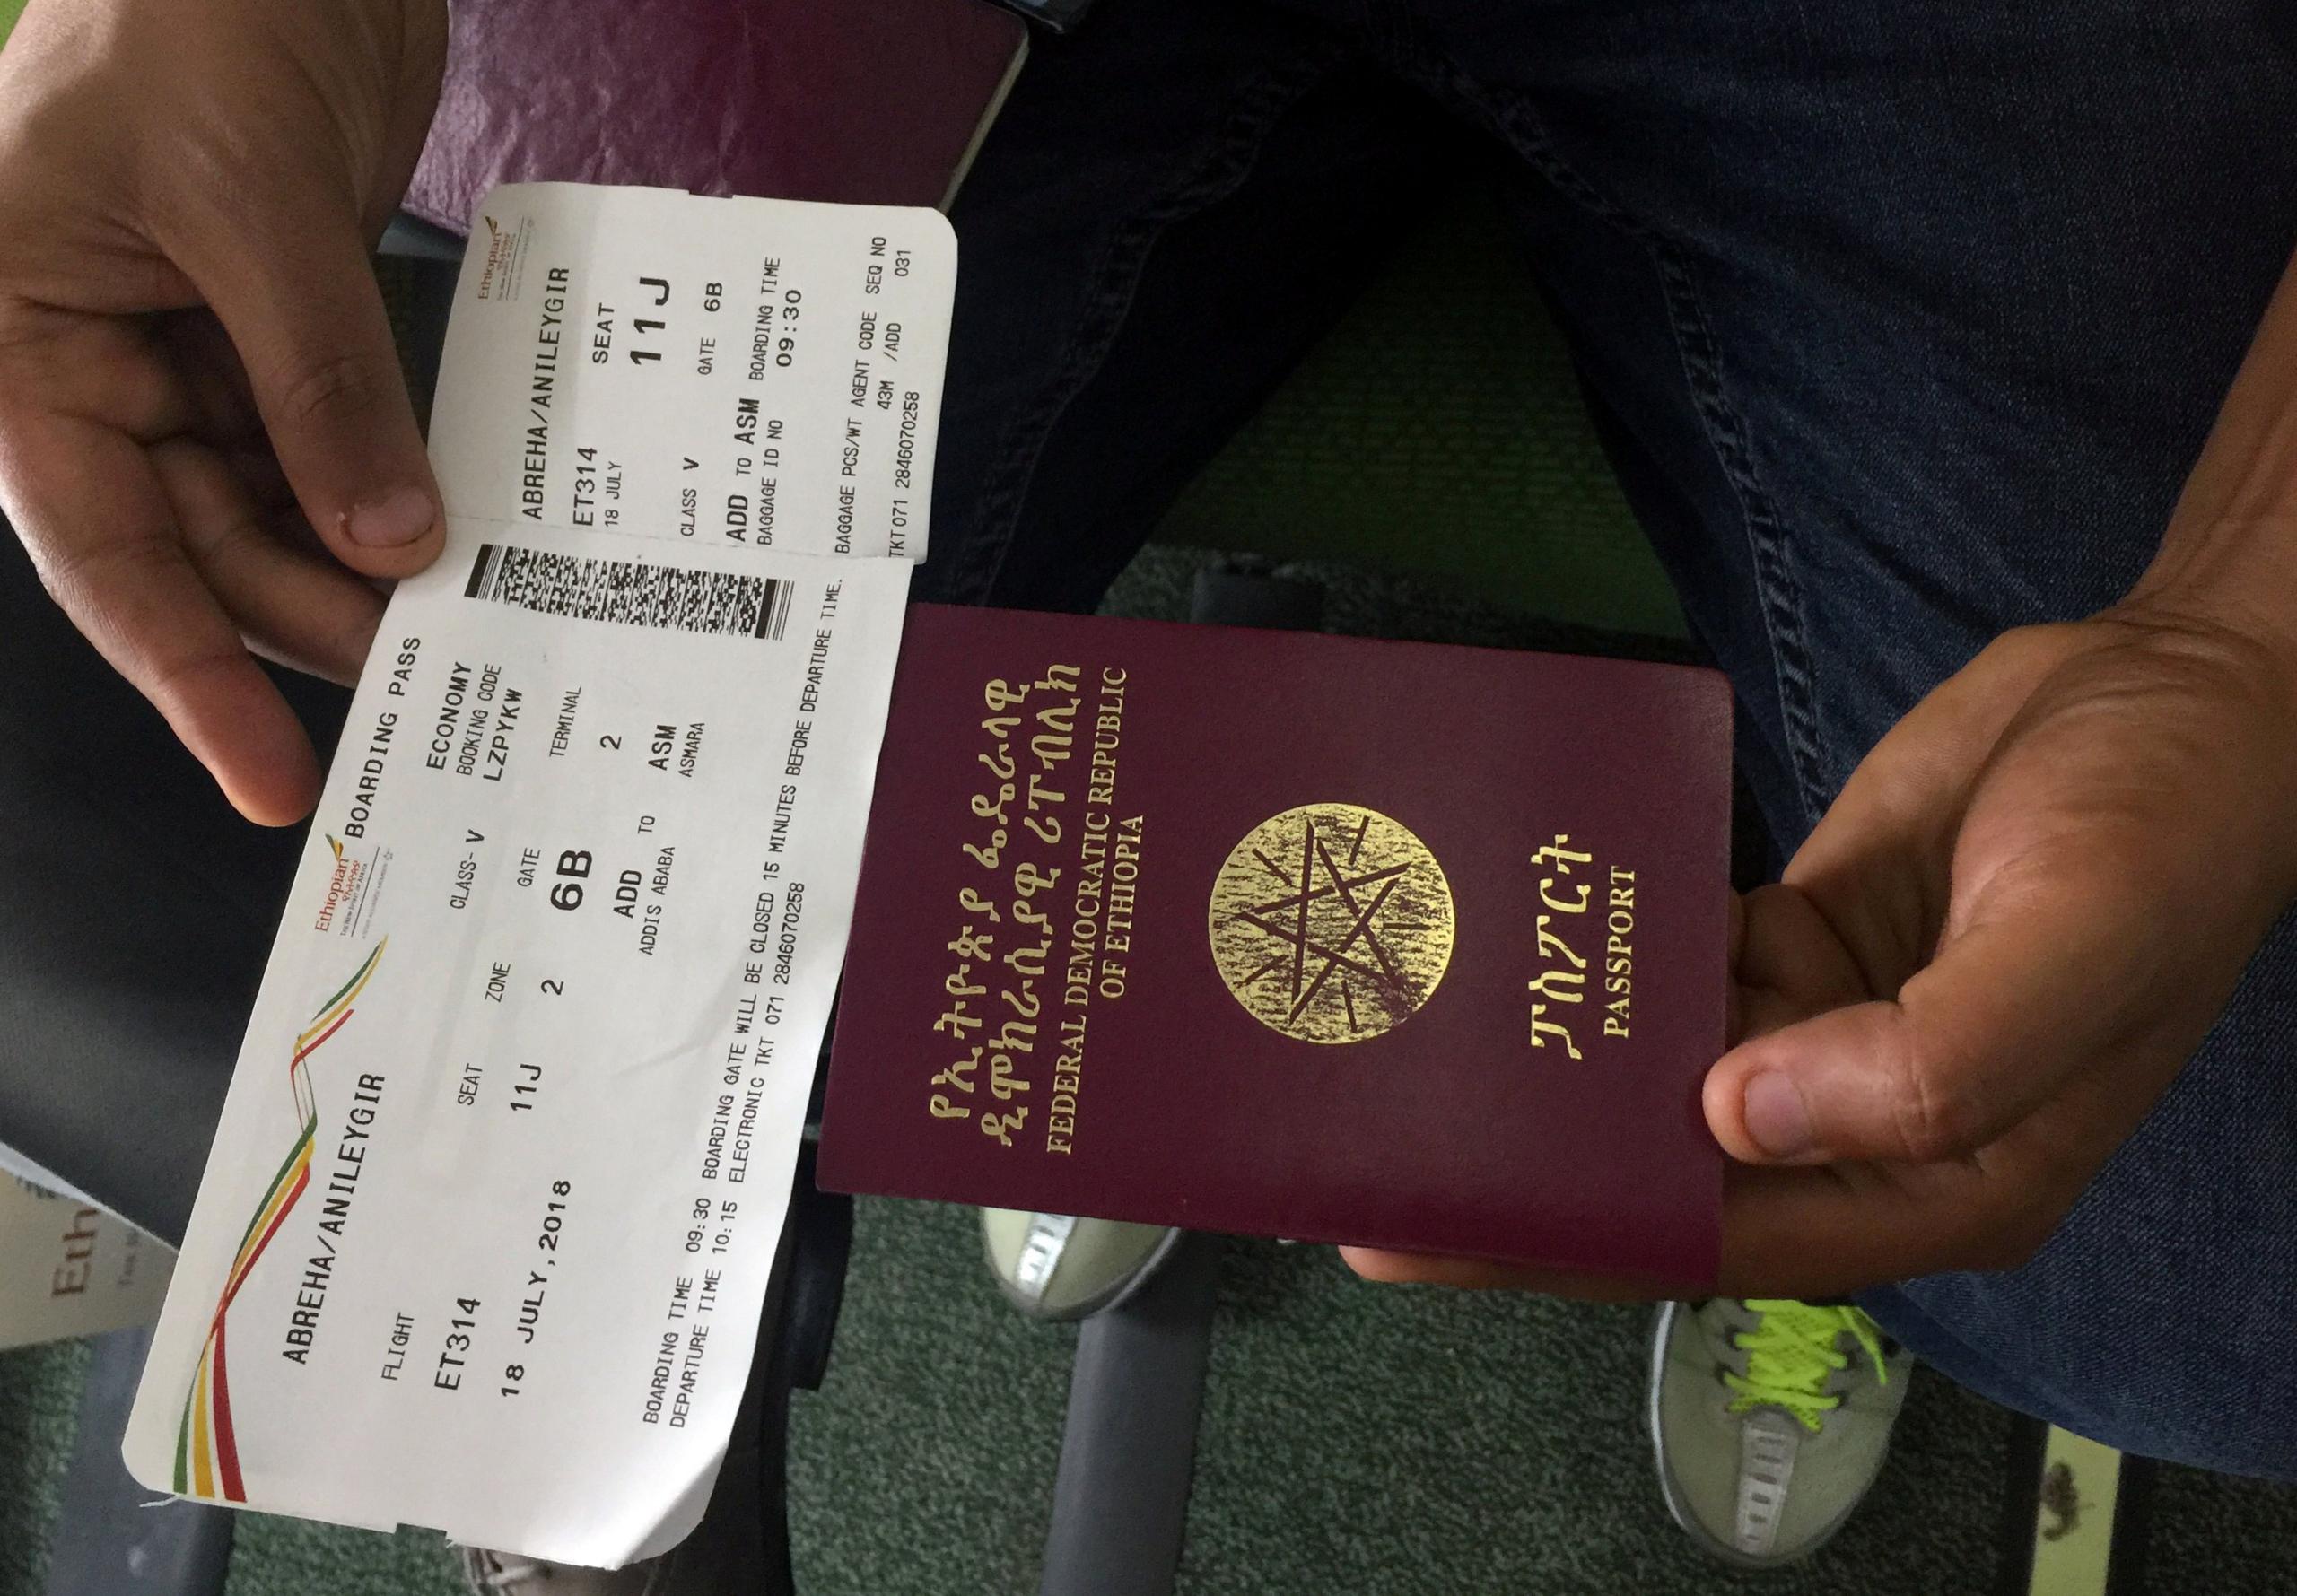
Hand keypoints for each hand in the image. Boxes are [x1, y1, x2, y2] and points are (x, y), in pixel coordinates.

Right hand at [0, 0, 448, 823]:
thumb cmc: (199, 20)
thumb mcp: (252, 208)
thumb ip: (319, 381)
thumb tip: (385, 539)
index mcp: (15, 351)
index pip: (107, 557)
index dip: (191, 677)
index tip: (270, 778)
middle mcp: (88, 375)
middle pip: (200, 553)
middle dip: (310, 628)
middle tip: (427, 700)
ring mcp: (184, 361)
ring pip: (272, 514)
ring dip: (362, 573)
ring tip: (460, 637)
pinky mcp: (271, 340)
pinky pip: (326, 449)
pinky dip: (386, 498)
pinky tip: (455, 546)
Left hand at [1346, 604, 2296, 1297]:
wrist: (2180, 682)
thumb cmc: (2165, 824)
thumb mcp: (2077, 943)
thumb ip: (1930, 1062)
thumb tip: (1734, 1119)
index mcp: (1940, 1180)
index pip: (1722, 1239)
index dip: (1568, 1238)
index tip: (1422, 1227)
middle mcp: (1865, 1127)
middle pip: (1660, 1167)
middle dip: (1520, 1160)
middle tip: (1356, 1131)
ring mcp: (1825, 1030)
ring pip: (1654, 1070)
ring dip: (1547, 1054)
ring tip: (1398, 1030)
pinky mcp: (1797, 941)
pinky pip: (1677, 967)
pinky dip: (1600, 956)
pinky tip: (1501, 934)